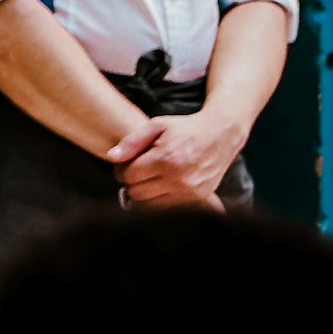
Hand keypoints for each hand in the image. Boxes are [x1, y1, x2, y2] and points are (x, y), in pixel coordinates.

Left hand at [109, 108, 244, 208]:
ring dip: (145, 193)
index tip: (126, 165)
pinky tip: (162, 185)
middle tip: (137, 172)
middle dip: (132, 183)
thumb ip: (132, 142)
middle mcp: (179, 179)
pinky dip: (161, 199)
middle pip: (137, 193)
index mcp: (166, 160)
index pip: (128, 177)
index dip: (121, 170)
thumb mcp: (157, 126)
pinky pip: (168, 207)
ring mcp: (190, 192)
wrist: (222, 134)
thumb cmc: (186, 128)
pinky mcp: (199, 198)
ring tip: (150, 178)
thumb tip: (111, 157)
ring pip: (151, 204)